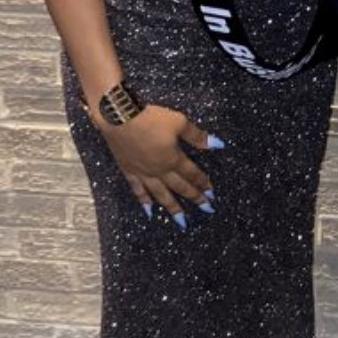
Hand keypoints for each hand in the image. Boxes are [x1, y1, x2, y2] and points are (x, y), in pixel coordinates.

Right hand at [99, 105, 220, 226]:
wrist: (119, 116)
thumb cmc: (150, 118)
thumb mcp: (179, 122)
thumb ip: (197, 136)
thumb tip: (218, 145)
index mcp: (173, 159)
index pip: (192, 174)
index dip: (203, 183)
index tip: (212, 194)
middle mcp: (160, 171)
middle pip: (180, 187)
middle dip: (194, 197)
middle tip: (206, 209)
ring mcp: (143, 173)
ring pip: (160, 194)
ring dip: (172, 208)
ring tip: (182, 221)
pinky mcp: (128, 171)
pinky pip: (137, 190)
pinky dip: (144, 201)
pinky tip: (149, 211)